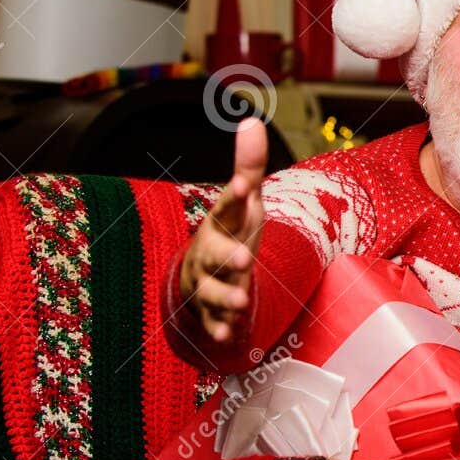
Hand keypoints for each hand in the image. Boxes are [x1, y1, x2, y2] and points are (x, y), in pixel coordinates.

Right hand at [180, 117, 266, 342]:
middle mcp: (210, 251)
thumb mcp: (245, 202)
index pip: (227, 206)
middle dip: (227, 256)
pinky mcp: (214, 310)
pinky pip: (213, 323)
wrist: (207, 272)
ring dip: (226, 298)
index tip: (246, 185)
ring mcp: (210, 281)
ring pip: (212, 291)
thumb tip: (252, 121)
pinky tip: (227, 337)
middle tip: (243, 259)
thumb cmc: (231, 230)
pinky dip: (219, 330)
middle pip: (215, 253)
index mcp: (221, 222)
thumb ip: (250, 166)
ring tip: (242, 304)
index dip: (235, 196)